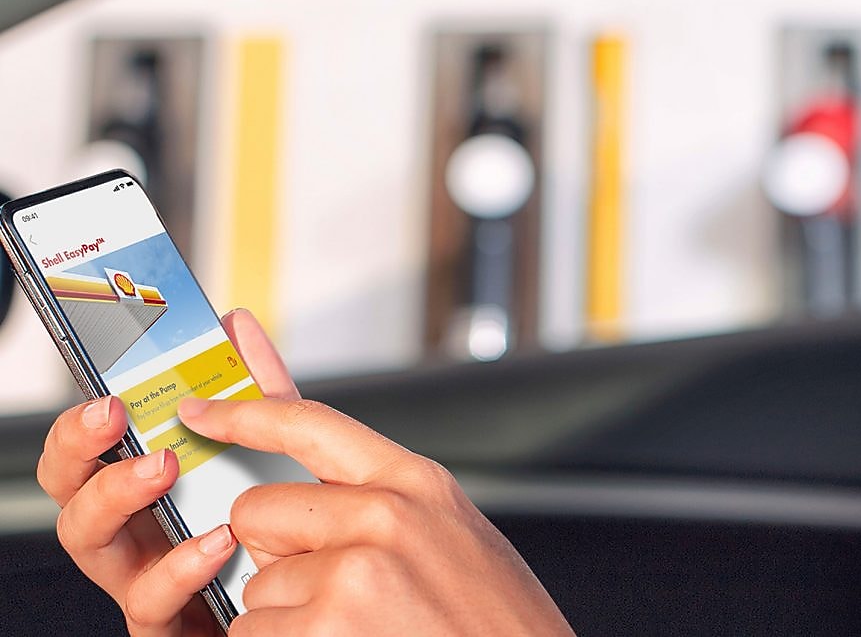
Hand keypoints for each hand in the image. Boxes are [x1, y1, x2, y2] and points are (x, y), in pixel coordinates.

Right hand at [33, 311, 280, 634]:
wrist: (320, 607)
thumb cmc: (276, 533)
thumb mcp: (271, 453)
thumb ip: (254, 392)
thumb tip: (236, 324)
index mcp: (145, 492)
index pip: (84, 453)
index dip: (80, 424)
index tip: (107, 393)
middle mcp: (132, 535)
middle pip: (68, 490)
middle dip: (78, 450)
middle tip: (115, 417)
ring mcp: (142, 580)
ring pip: (89, 543)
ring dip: (117, 497)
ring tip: (163, 466)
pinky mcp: (169, 625)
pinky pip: (151, 602)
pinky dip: (180, 567)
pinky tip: (217, 541)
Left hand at [175, 329, 574, 635]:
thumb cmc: (494, 624)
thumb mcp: (450, 539)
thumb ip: (382, 505)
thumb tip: (303, 497)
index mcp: (418, 483)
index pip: (312, 423)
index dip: (247, 412)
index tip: (202, 410)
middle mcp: (386, 514)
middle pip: (259, 511)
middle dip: (274, 557)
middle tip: (334, 595)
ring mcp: (355, 570)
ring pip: (256, 586)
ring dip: (288, 619)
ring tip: (359, 631)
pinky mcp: (328, 624)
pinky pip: (253, 633)